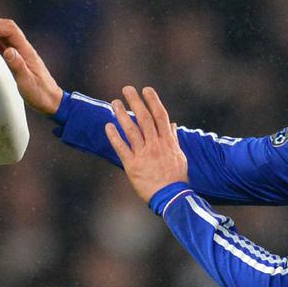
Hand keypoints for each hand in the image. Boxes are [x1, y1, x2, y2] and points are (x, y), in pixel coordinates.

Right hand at [0, 18, 62, 114]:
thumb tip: (8, 50)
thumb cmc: (40, 93)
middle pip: (6, 28)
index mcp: (26, 51)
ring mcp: (20, 53)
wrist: (50, 100)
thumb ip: (18, 65)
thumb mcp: (28, 82)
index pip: (10, 31)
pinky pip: (3, 44)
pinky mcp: (16, 59)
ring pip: (4, 34)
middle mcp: (23, 49)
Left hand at [104, 86, 187, 203]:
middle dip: (135, 102)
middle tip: (127, 89)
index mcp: (167, 142)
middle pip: (144, 118)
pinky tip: (108, 125)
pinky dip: (114, 136)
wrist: (172, 198)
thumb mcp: (179, 156)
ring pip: (131, 130)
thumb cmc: (176, 178)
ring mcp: (144, 155)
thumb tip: (172, 124)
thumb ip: (173, 139)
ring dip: (122, 115)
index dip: (153, 101)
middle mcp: (155, 145)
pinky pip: (122, 148)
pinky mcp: (132, 166)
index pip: (160, 116)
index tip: (146, 89)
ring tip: (114, 103)